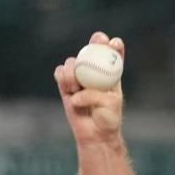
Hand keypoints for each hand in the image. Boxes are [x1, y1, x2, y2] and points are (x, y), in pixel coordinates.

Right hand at [55, 31, 124, 146]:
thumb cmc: (108, 118)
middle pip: (93, 50)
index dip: (114, 46)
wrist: (95, 134)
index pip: (114, 56)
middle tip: (98, 40)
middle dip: (96, 41)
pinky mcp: (66, 86)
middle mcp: (95, 73)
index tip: (114, 42)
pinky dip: (63, 77)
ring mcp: (79, 78)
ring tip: (76, 87)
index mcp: (111, 75)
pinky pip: (60, 74)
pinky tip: (68, 87)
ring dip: (73, 70)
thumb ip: (96, 94)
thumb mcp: (110, 104)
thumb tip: (76, 92)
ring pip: (73, 62)